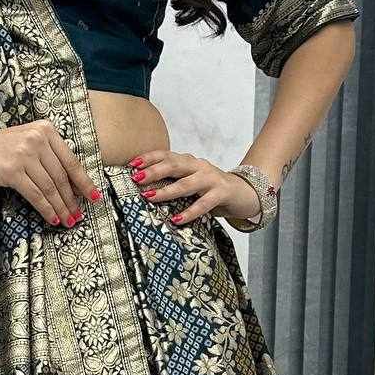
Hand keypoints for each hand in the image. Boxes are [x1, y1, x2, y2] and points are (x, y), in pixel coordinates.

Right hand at [0, 115, 99, 227]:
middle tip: (78, 216)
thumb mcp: (24, 143)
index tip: (94, 197)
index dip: (83, 182)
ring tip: (68, 221)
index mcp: (45, 129)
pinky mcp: (11, 170)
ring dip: (61, 208)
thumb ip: (46, 156)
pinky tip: (52, 218)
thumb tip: (71, 185)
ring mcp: (24, 153)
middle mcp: (37, 138)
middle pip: (62, 176)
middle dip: (72, 200)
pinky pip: (35, 194)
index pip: (70, 161)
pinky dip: (46, 209)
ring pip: (50, 187)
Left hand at [129, 149, 258, 228]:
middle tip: (136, 179)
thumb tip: (142, 190)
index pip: (166, 155)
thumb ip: (172, 181)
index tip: (131, 165)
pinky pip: (204, 203)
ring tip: (150, 197)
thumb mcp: (190, 180)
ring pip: (186, 183)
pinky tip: (177, 220)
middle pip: (174, 165)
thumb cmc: (210, 188)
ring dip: (167, 191)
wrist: (242, 192)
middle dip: (154, 171)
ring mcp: (211, 179)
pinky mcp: (221, 193)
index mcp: (188, 161)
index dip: (148, 158)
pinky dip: (190, 212)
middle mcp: (198, 166)